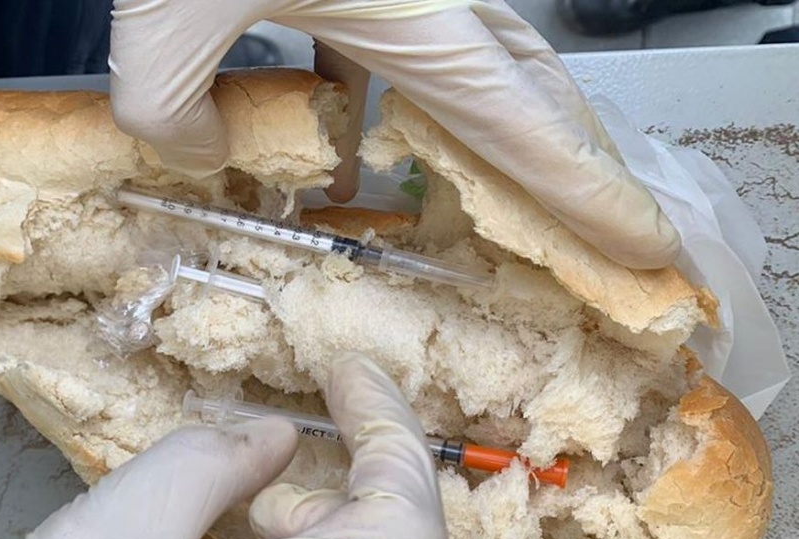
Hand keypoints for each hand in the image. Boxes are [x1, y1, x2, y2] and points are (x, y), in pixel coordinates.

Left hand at [108, 0, 680, 269]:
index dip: (591, 198)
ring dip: (498, 137)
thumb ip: (173, 108)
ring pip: (481, 66)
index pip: (524, 128)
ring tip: (502, 204)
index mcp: (413, 10)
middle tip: (607, 232)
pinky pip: (399, 48)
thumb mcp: (161, 15)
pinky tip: (350, 148)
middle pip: (535, 92)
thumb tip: (206, 155)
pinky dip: (392, 102)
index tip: (647, 245)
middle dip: (576, 169)